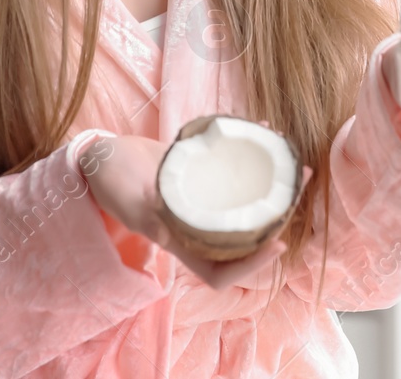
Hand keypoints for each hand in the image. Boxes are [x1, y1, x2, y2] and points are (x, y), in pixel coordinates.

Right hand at [82, 134, 305, 289]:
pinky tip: (263, 128)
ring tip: (295, 160)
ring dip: (271, 182)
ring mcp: (199, 198)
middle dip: (276, 213)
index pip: (219, 272)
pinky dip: (249, 149)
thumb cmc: (108, 182)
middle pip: (242, 232)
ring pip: (242, 199)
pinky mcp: (198, 171)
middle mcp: (194, 224)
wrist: (99, 155)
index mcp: (178, 241)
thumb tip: (171, 226)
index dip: (250, 266)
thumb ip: (149, 212)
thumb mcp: (128, 200)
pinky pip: (230, 166)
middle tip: (301, 184)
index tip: (278, 243)